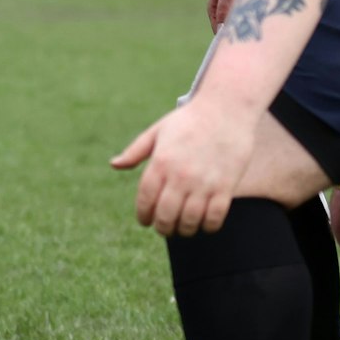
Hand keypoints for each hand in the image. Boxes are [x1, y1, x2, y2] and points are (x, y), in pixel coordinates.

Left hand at [111, 99, 258, 235]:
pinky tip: (204, 224)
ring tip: (183, 228)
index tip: (145, 221)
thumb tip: (114, 165)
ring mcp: (204, 182)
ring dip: (184, 231)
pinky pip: (215, 218)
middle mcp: (180, 175)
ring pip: (189, 221)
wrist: (226, 108)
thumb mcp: (158, 131)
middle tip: (164, 228)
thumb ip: (135, 151)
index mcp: (160, 162)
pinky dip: (208, 227)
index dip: (143, 215)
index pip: (145, 199)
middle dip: (162, 227)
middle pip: (165, 215)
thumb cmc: (189, 120)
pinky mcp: (226, 186)